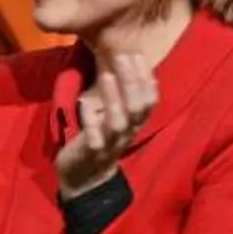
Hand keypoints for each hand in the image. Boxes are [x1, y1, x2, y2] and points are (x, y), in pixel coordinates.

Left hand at [56, 54, 155, 197]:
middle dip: (132, 81)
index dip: (146, 78)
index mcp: (133, 124)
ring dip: (114, 96)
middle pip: (137, 107)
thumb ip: (121, 99)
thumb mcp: (114, 119)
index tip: (138, 55)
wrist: (84, 178)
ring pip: (119, 120)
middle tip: (123, 57)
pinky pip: (93, 136)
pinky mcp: (92, 152)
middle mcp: (126, 133)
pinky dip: (90, 119)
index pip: (149, 100)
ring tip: (107, 74)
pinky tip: (84, 103)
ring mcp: (110, 143)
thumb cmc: (99, 140)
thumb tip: (125, 68)